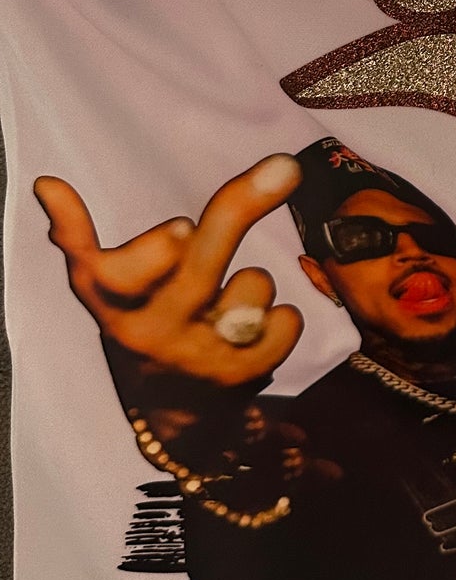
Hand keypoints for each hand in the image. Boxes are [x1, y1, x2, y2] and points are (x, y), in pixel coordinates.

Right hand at [35, 156, 305, 389]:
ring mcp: (198, 355)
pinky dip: (283, 316)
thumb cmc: (142, 321)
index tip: (181, 226)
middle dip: (242, 208)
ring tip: (229, 300)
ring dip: (253, 280)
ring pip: (252, 284)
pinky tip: (258, 327)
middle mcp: (152, 330)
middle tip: (284, 168)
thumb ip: (78, 237)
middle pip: (199, 268)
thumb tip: (46, 184)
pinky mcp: (241, 375)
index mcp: (112, 301)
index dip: (153, 252)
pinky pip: (286, 320)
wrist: (173, 411)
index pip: (119, 277)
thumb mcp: (102, 287)